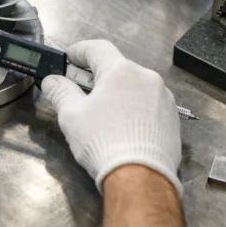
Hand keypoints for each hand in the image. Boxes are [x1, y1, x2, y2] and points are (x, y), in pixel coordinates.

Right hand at [42, 40, 181, 194]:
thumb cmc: (103, 142)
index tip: (69, 58)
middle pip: (117, 68)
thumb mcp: (71, 115)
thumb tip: (53, 81)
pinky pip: (149, 105)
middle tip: (80, 90)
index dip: (80, 50)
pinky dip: (134, 109)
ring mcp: (163, 98)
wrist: (141, 178)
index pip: (97, 48)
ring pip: (135, 86)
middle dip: (98, 76)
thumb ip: (60, 92)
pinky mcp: (173, 119)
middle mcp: (146, 78)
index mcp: (121, 71)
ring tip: (103, 114)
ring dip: (118, 93)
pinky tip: (123, 128)